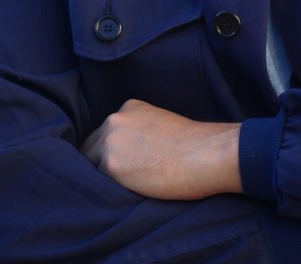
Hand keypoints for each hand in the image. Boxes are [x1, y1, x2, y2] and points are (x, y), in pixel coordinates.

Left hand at [80, 99, 239, 199]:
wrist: (208, 154)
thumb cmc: (195, 145)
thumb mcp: (160, 124)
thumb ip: (139, 132)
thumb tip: (130, 153)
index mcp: (127, 108)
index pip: (106, 133)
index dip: (111, 151)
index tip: (123, 164)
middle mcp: (114, 120)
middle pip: (93, 147)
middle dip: (102, 163)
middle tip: (123, 181)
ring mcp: (110, 142)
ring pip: (95, 165)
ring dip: (107, 177)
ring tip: (131, 188)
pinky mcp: (111, 165)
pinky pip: (102, 183)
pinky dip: (113, 190)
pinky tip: (134, 192)